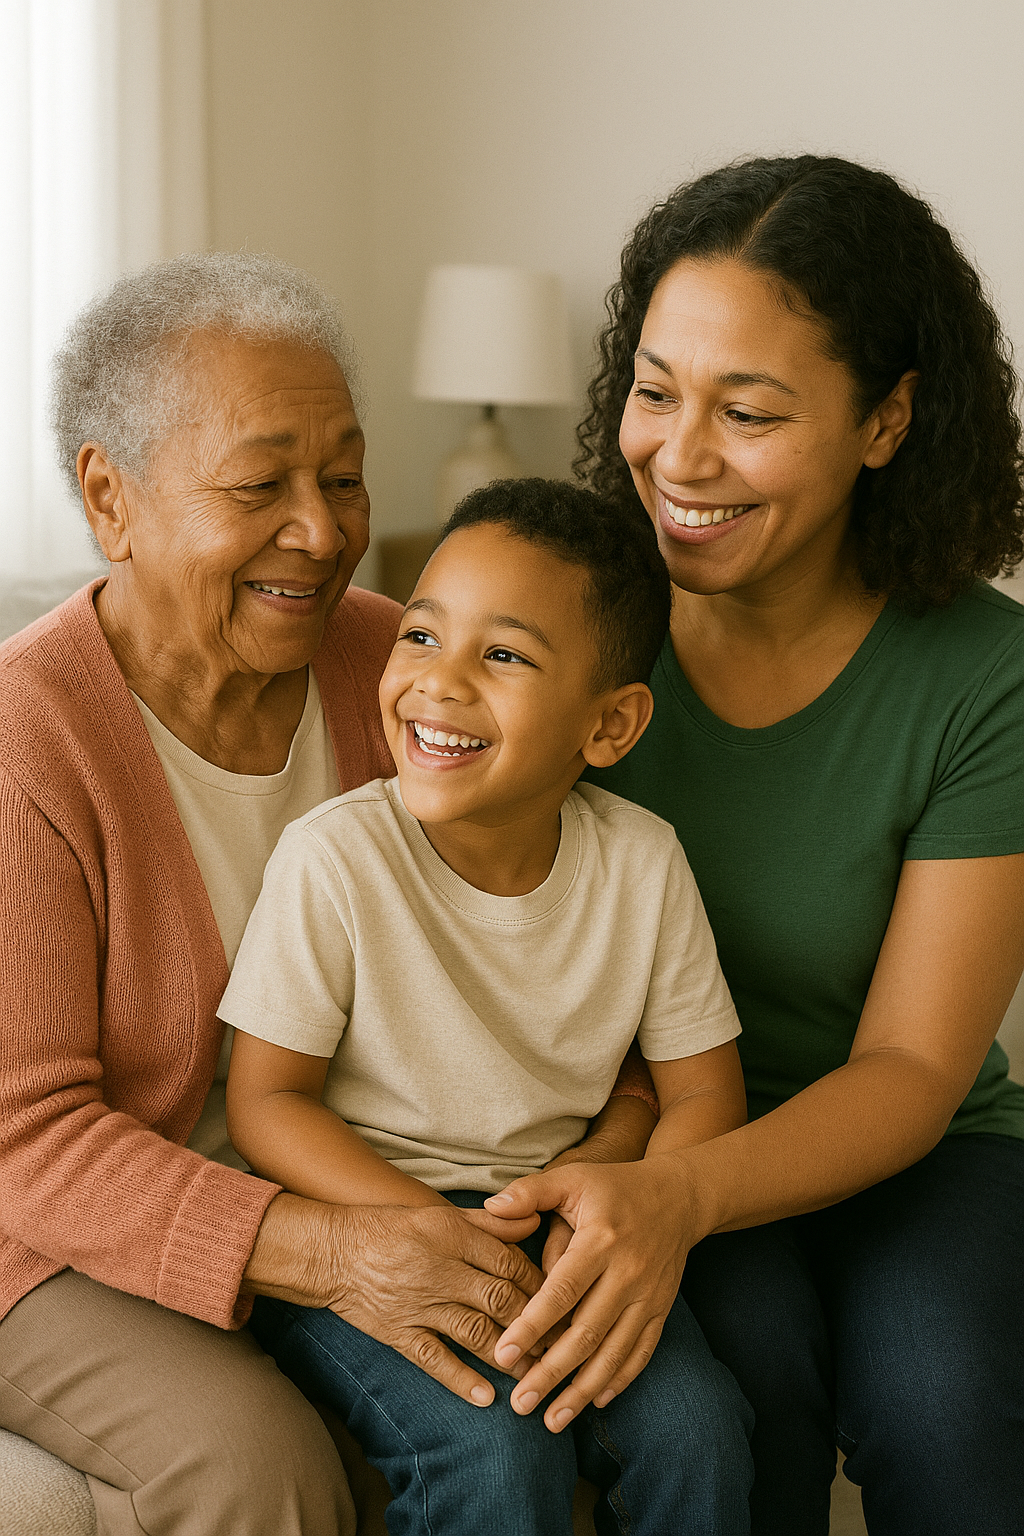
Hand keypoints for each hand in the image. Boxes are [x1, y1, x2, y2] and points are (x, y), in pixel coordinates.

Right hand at [244, 1194, 542, 1405]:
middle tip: (562, 1342)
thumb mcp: (439, 1213)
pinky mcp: (398, 1332)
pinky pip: (434, 1359)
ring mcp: (418, 1304)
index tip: (560, 1300)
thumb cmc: (389, 1228)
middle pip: (499, 1299)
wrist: (331, 1251)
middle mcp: (438, 1269)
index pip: (508, 1262)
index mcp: (451, 1234)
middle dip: (535, 1323)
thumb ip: (488, 1222)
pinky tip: (487, 1398)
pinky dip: (462, 1379)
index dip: (539, 1284)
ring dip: (509, 1355)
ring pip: (474, 1332)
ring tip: (535, 1374)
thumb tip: (533, 1222)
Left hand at [483, 1157, 698, 1430]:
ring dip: (583, 1390)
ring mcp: (648, 1295)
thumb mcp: (572, 1177)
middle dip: (551, 1373)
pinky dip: (620, 1379)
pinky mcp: (662, 1309)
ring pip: (614, 1352)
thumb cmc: (614, 1187)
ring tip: (551, 1420)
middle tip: (519, 1403)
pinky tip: (597, 1401)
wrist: (679, 1197)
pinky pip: (641, 1352)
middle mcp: (627, 1273)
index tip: (502, 1355)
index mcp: (600, 1240)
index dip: (531, 1326)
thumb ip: (529, 1192)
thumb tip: (490, 1207)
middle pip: (586, 1333)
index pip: (561, 1291)